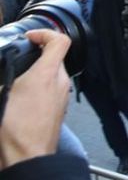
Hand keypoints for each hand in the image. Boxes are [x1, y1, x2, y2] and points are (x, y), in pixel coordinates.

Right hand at [0, 30, 71, 168]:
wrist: (28, 156)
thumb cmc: (18, 129)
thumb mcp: (4, 92)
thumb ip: (8, 75)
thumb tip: (9, 73)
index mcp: (48, 74)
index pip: (60, 41)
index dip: (45, 33)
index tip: (30, 37)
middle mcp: (60, 83)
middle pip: (53, 59)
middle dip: (35, 57)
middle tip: (16, 62)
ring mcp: (61, 97)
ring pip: (51, 76)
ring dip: (35, 75)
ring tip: (14, 84)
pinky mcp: (58, 109)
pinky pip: (50, 92)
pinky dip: (37, 90)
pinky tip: (20, 100)